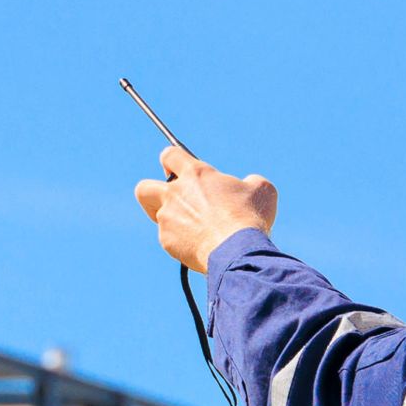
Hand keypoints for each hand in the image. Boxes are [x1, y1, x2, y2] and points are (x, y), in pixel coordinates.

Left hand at [134, 145, 277, 273]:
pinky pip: (167, 238)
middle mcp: (175, 193)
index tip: (178, 168)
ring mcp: (167, 218)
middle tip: (171, 201)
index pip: (170, 155)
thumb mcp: (261, 190)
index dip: (172, 160)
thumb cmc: (249, 216)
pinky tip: (198, 245)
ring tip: (191, 228)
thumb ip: (250, 182)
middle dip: (152, 192)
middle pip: (144, 187)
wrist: (236, 250)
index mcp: (196, 174)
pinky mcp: (167, 241)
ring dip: (169, 219)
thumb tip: (248, 184)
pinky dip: (179, 241)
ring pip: (155, 215)